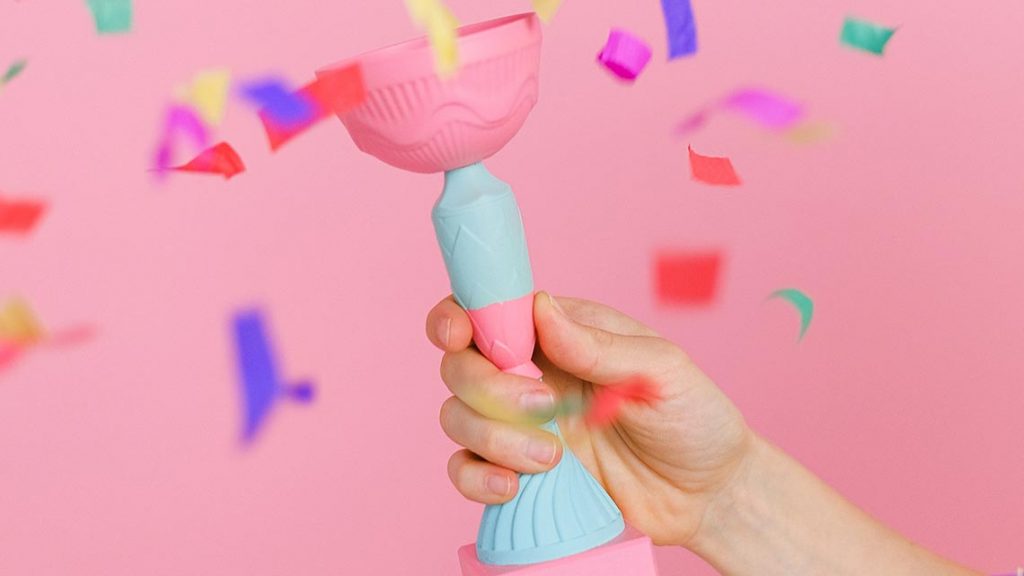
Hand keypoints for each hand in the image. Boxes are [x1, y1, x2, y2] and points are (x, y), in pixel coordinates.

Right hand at [426, 291, 753, 545]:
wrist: (709, 494)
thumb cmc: (693, 418)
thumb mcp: (661, 370)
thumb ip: (597, 344)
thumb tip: (541, 309)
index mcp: (560, 334)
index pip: (490, 309)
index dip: (459, 316)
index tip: (459, 335)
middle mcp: (530, 374)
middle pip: (461, 365)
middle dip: (485, 386)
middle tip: (542, 407)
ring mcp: (521, 426)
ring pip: (457, 417)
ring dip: (492, 436)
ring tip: (552, 458)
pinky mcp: (520, 473)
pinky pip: (466, 469)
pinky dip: (476, 477)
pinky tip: (513, 486)